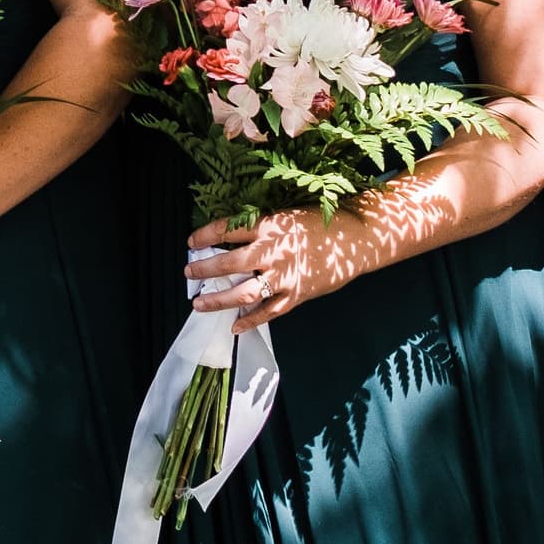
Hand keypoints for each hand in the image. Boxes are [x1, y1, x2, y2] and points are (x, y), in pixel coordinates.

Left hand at [186, 213, 364, 332]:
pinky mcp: (296, 295)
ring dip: (218, 300)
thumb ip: (260, 229)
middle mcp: (272, 252)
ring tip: (199, 304)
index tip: (191, 241)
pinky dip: (250, 321)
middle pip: (229, 264)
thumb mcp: (286, 217)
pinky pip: (268, 312)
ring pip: (243, 293)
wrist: (354, 240)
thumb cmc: (319, 223)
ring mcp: (284, 276)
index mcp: (268, 226)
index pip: (227, 229)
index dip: (205, 235)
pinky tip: (234, 326)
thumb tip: (230, 240)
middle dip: (204, 269)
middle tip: (188, 273)